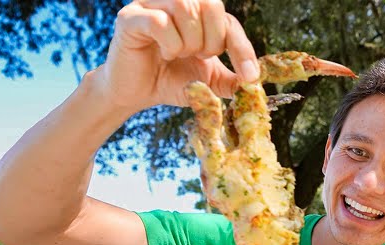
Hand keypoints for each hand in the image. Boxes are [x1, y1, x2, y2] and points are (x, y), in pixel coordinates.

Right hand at [95, 0, 258, 113]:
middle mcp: (174, 2)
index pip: (227, 19)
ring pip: (185, 7)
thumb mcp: (206, 82)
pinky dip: (170, 43)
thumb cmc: (168, 80)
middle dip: (212, 40)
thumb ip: (230, 81)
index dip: (242, 47)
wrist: (134, 94)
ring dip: (190, 41)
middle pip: (210, 3)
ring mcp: (151, 5)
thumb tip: (254, 85)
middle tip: (199, 57)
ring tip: (179, 55)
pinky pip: (159, 21)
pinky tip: (164, 55)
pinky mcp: (130, 17)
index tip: (250, 77)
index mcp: (196, 12)